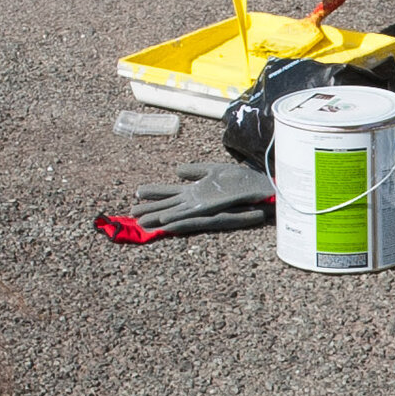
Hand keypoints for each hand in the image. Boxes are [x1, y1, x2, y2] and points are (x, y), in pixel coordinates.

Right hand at [110, 159, 274, 239]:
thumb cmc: (241, 180)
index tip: (137, 193)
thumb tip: (176, 171)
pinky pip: (197, 221)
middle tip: (132, 214)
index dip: (155, 194)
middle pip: (170, 208)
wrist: (263, 187)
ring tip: (144, 224)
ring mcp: (206, 210)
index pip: (171, 194)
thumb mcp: (213, 171)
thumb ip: (195, 171)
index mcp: (197, 194)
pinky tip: (167, 224)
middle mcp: (198, 204)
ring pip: (179, 218)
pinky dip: (181, 223)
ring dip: (162, 221)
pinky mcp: (216, 215)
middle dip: (152, 211)